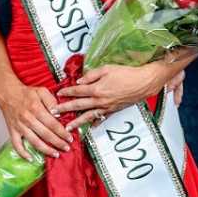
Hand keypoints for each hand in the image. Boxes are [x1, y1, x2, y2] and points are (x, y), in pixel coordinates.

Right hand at [0, 75, 72, 160]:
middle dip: (58, 143)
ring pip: (34, 142)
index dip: (62, 132)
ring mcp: (19, 126)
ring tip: (55, 154)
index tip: (69, 138)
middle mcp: (28, 119)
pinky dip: (23, 153)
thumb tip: (58, 114)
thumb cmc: (25, 92)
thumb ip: (51, 101)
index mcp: (36, 108)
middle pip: (46, 134)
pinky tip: (31, 159)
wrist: (7, 93)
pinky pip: (16, 145)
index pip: (53, 124)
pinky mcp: (12, 131)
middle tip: (66, 148)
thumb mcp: (41, 91)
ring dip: (46, 150)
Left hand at [57, 55, 188, 128]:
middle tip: (53, 113)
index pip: (77, 91)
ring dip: (76, 122)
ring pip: (88, 116)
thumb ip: (91, 75)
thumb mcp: (107, 68)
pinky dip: (96, 123)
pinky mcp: (114, 110)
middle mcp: (100, 100)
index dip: (66, 92)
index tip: (57, 94)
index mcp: (97, 88)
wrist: (144, 82)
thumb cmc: (126, 73)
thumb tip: (79, 81)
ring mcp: (107, 107)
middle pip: (79, 105)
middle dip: (65, 109)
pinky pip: (102, 118)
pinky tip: (90, 128)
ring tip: (67, 128)